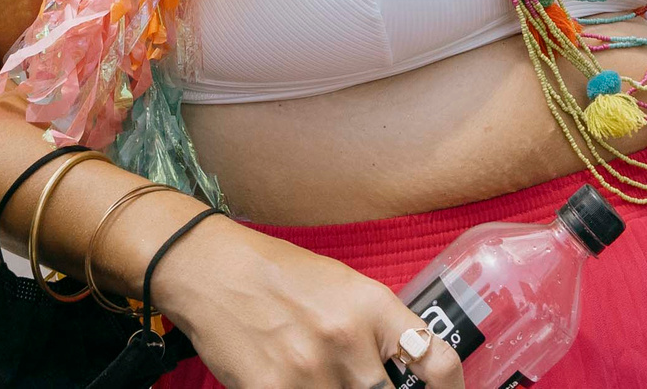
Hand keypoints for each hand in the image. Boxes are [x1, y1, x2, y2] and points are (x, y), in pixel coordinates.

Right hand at [153, 218, 462, 388]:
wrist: (211, 269)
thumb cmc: (278, 274)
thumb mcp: (342, 286)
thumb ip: (376, 328)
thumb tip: (404, 370)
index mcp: (373, 305)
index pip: (435, 361)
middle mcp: (347, 339)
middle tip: (363, 386)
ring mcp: (310, 371)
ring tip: (320, 377)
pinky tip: (294, 383)